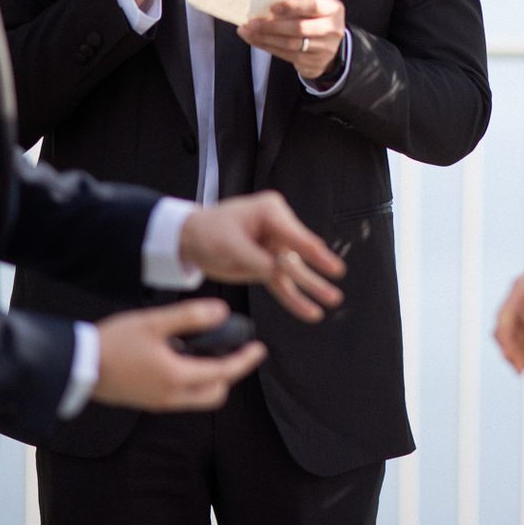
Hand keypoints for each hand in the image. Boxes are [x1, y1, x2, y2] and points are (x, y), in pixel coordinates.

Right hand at [92, 297, 266, 410]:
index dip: (245, 361)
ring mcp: (159, 402)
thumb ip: (189, 316)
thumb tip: (222, 311)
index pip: (224, 372)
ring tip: (209, 351)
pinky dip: (192, 382)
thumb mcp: (153, 322)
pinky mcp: (148, 402)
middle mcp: (171, 396)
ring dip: (210, 379)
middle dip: (230, 374)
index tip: (259, 349)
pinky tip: (183, 358)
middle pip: (216, 393)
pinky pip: (181, 397)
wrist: (78, 366)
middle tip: (235, 351)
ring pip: (199, 398)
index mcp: (177, 377)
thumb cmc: (113, 343)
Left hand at [180, 190, 347, 320]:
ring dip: (311, 287)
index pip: (296, 235)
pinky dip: (294, 298)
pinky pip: (283, 284)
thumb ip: (259, 259)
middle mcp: (277, 228)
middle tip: (336, 283)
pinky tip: (309, 311)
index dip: (315, 253)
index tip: (333, 267)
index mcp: (270, 212)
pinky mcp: (266, 265)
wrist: (187, 240)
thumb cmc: (207, 232)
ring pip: (295, 272)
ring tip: (331, 301)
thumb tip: (284, 270)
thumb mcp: (231, 245)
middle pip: (301, 253)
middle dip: (318, 271)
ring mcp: (273, 248)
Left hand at [239, 0, 345, 81]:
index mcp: (333, 10)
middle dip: (272, 26)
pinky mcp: (313, 63)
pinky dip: (267, 47)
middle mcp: (332, 30)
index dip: (292, 6)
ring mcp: (324, 49)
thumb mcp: (315, 7)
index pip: (313, 6)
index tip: (272, 7)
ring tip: (248, 31)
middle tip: (252, 22)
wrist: (332, 47)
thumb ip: (300, 2)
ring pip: (290, 44)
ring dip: (265, 38)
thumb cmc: (316, 19)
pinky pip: (286, 55)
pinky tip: (254, 40)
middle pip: (299, 28)